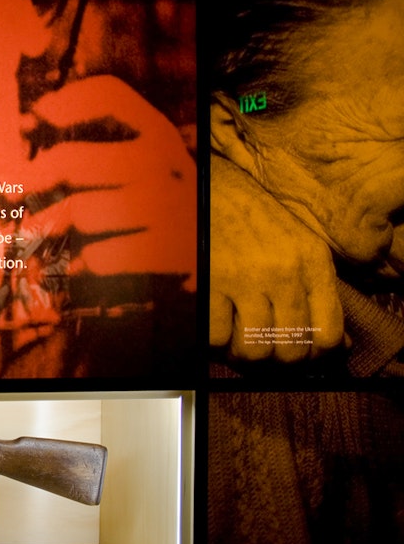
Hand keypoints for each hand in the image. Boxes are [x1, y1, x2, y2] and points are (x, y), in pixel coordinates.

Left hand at [20, 75, 196, 285]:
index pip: (111, 97)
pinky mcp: (170, 250)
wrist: (223, 256)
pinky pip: (101, 257)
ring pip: (80, 213)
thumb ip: (102, 145)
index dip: (69, 101)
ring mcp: (169, 206)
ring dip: (57, 227)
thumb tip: (34, 124)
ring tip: (50, 232)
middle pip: (70, 161)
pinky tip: (82, 264)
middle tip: (14, 187)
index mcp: (160, 133)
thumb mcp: (148, 164)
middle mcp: (165, 162)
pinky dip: (86, 263)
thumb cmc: (165, 205)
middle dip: (33, 176)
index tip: (39, 112)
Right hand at [209, 154, 343, 361]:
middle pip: (291, 351)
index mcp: (312, 262)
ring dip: (243, 353)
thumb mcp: (299, 243)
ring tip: (237, 338)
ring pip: (255, 351)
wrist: (208, 184)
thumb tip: (335, 344)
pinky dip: (213, 340)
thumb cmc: (253, 214)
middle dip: (276, 358)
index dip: (313, 354)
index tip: (298, 350)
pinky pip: (216, 337)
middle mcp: (284, 273)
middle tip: (263, 346)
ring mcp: (245, 279)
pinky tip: (214, 323)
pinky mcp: (209, 282)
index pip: (327, 334)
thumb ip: (319, 290)